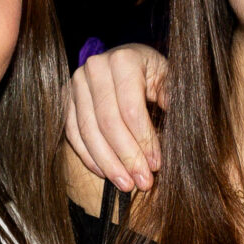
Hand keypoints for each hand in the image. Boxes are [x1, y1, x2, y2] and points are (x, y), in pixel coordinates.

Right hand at [64, 43, 168, 191]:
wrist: (128, 63)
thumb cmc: (154, 74)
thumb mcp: (169, 80)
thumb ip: (172, 99)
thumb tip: (177, 127)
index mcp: (124, 60)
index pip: (131, 109)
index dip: (144, 140)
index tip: (156, 165)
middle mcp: (95, 67)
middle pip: (108, 122)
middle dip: (127, 157)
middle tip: (142, 182)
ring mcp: (76, 83)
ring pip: (88, 132)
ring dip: (108, 163)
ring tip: (126, 184)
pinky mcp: (66, 99)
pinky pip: (73, 134)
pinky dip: (89, 157)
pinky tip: (106, 173)